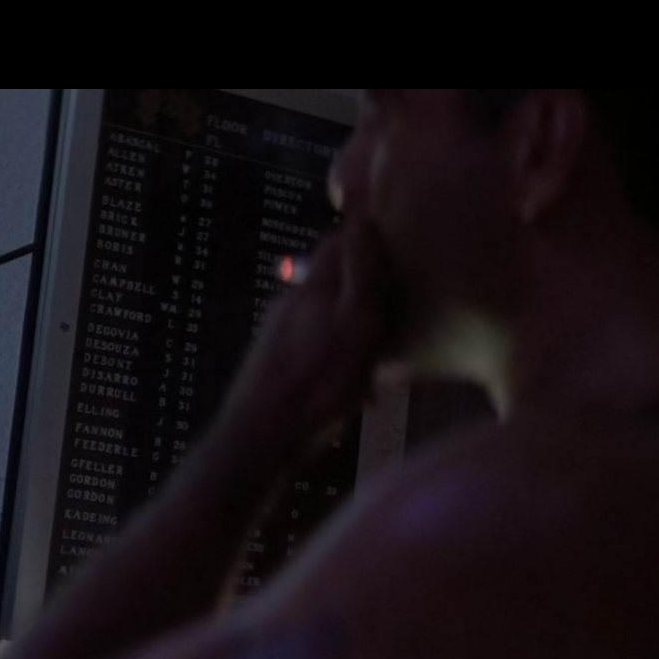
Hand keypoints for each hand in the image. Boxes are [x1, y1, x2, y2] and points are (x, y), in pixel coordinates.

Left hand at [222, 215, 402, 453]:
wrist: (257, 442)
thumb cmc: (317, 384)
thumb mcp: (355, 325)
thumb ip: (362, 274)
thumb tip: (363, 216)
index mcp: (312, 290)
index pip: (338, 243)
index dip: (368, 239)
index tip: (401, 249)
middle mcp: (289, 305)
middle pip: (333, 282)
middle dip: (365, 292)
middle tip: (399, 313)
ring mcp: (276, 337)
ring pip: (324, 320)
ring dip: (353, 333)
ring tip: (382, 361)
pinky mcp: (271, 368)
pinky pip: (313, 353)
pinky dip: (336, 362)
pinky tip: (353, 393)